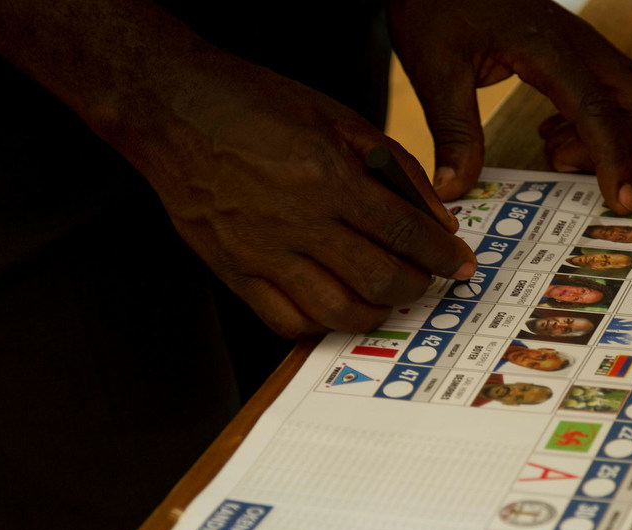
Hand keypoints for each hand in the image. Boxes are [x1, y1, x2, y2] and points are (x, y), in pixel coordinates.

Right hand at [131, 60, 476, 336]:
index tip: (461, 266)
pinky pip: (285, 321)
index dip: (442, 255)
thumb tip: (438, 218)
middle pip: (379, 279)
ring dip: (376, 312)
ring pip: (337, 312)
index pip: (405, 232)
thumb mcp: (338, 116)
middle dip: (417, 286)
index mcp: (327, 176)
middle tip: (426, 280)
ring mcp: (261, 253)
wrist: (171, 109)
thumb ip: (396, 168)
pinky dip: (320, 323)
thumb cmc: (256, 104)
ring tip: (386, 296)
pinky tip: (336, 305)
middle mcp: (297, 221)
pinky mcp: (233, 271)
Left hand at [388, 0, 631, 213]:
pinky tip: (550, 132)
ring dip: (605, 134)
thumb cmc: (435, 7)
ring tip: (552, 150)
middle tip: (564, 165)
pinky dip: (593, 119)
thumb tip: (453, 189)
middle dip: (618, 145)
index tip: (620, 201)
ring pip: (626, 93)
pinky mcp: (569, 47)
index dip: (612, 159)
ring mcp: (576, 42)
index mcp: (545, 47)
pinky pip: (605, 87)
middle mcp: (573, 42)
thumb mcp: (435, 72)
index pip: (597, 109)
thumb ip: (453, 133)